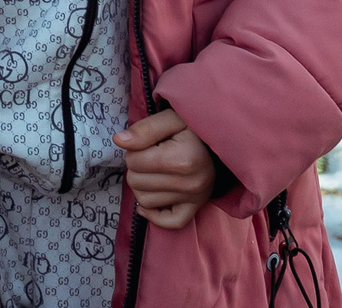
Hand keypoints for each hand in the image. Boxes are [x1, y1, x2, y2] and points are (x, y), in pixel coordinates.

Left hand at [117, 109, 217, 228]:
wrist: (221, 145)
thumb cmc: (193, 129)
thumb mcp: (171, 119)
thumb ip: (144, 129)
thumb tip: (119, 141)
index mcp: (182, 160)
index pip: (134, 161)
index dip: (133, 150)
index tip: (145, 144)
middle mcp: (189, 184)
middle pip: (136, 182)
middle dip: (135, 167)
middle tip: (148, 157)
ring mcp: (193, 199)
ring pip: (145, 201)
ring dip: (141, 186)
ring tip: (152, 172)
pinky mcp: (195, 208)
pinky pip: (169, 223)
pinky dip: (154, 214)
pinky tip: (150, 200)